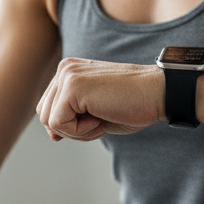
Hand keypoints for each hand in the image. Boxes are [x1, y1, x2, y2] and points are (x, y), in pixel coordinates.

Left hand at [36, 58, 163, 141]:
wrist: (159, 93)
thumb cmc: (133, 104)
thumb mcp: (95, 113)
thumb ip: (70, 118)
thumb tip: (51, 135)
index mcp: (69, 71)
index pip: (49, 108)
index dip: (70, 124)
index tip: (97, 118)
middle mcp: (65, 69)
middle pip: (44, 115)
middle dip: (72, 128)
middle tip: (100, 119)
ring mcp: (67, 75)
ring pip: (49, 121)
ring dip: (77, 130)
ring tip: (101, 117)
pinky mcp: (72, 86)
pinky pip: (58, 123)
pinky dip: (80, 131)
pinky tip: (101, 117)